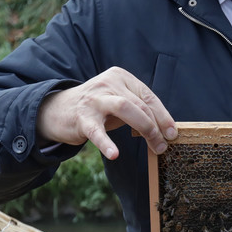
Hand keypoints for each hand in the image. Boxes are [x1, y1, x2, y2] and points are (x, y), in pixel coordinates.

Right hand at [37, 66, 177, 159]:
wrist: (58, 109)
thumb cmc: (98, 108)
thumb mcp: (119, 102)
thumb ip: (139, 110)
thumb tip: (165, 130)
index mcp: (121, 77)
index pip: (148, 96)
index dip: (164, 116)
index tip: (173, 133)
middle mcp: (108, 83)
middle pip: (140, 104)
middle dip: (156, 127)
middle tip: (163, 146)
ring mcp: (94, 99)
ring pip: (126, 109)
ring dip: (145, 129)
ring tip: (154, 148)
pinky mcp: (81, 116)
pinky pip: (96, 131)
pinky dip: (106, 143)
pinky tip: (114, 154)